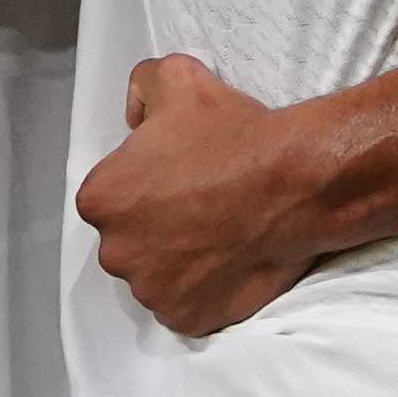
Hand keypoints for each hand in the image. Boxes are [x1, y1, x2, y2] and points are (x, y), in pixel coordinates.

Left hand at [77, 53, 326, 336]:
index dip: (145, 186)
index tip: (178, 179)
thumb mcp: (176, 77)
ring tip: (218, 235)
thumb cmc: (234, 134)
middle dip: (156, 228)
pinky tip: (228, 262)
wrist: (295, 183)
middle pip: (129, 241)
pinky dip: (203, 291)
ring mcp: (152, 292)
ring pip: (156, 276)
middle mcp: (115, 253)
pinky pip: (186, 306)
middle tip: (201, 207)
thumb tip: (135, 113)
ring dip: (178, 262)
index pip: (111, 197)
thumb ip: (140, 88)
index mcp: (101, 199)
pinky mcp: (188, 319)